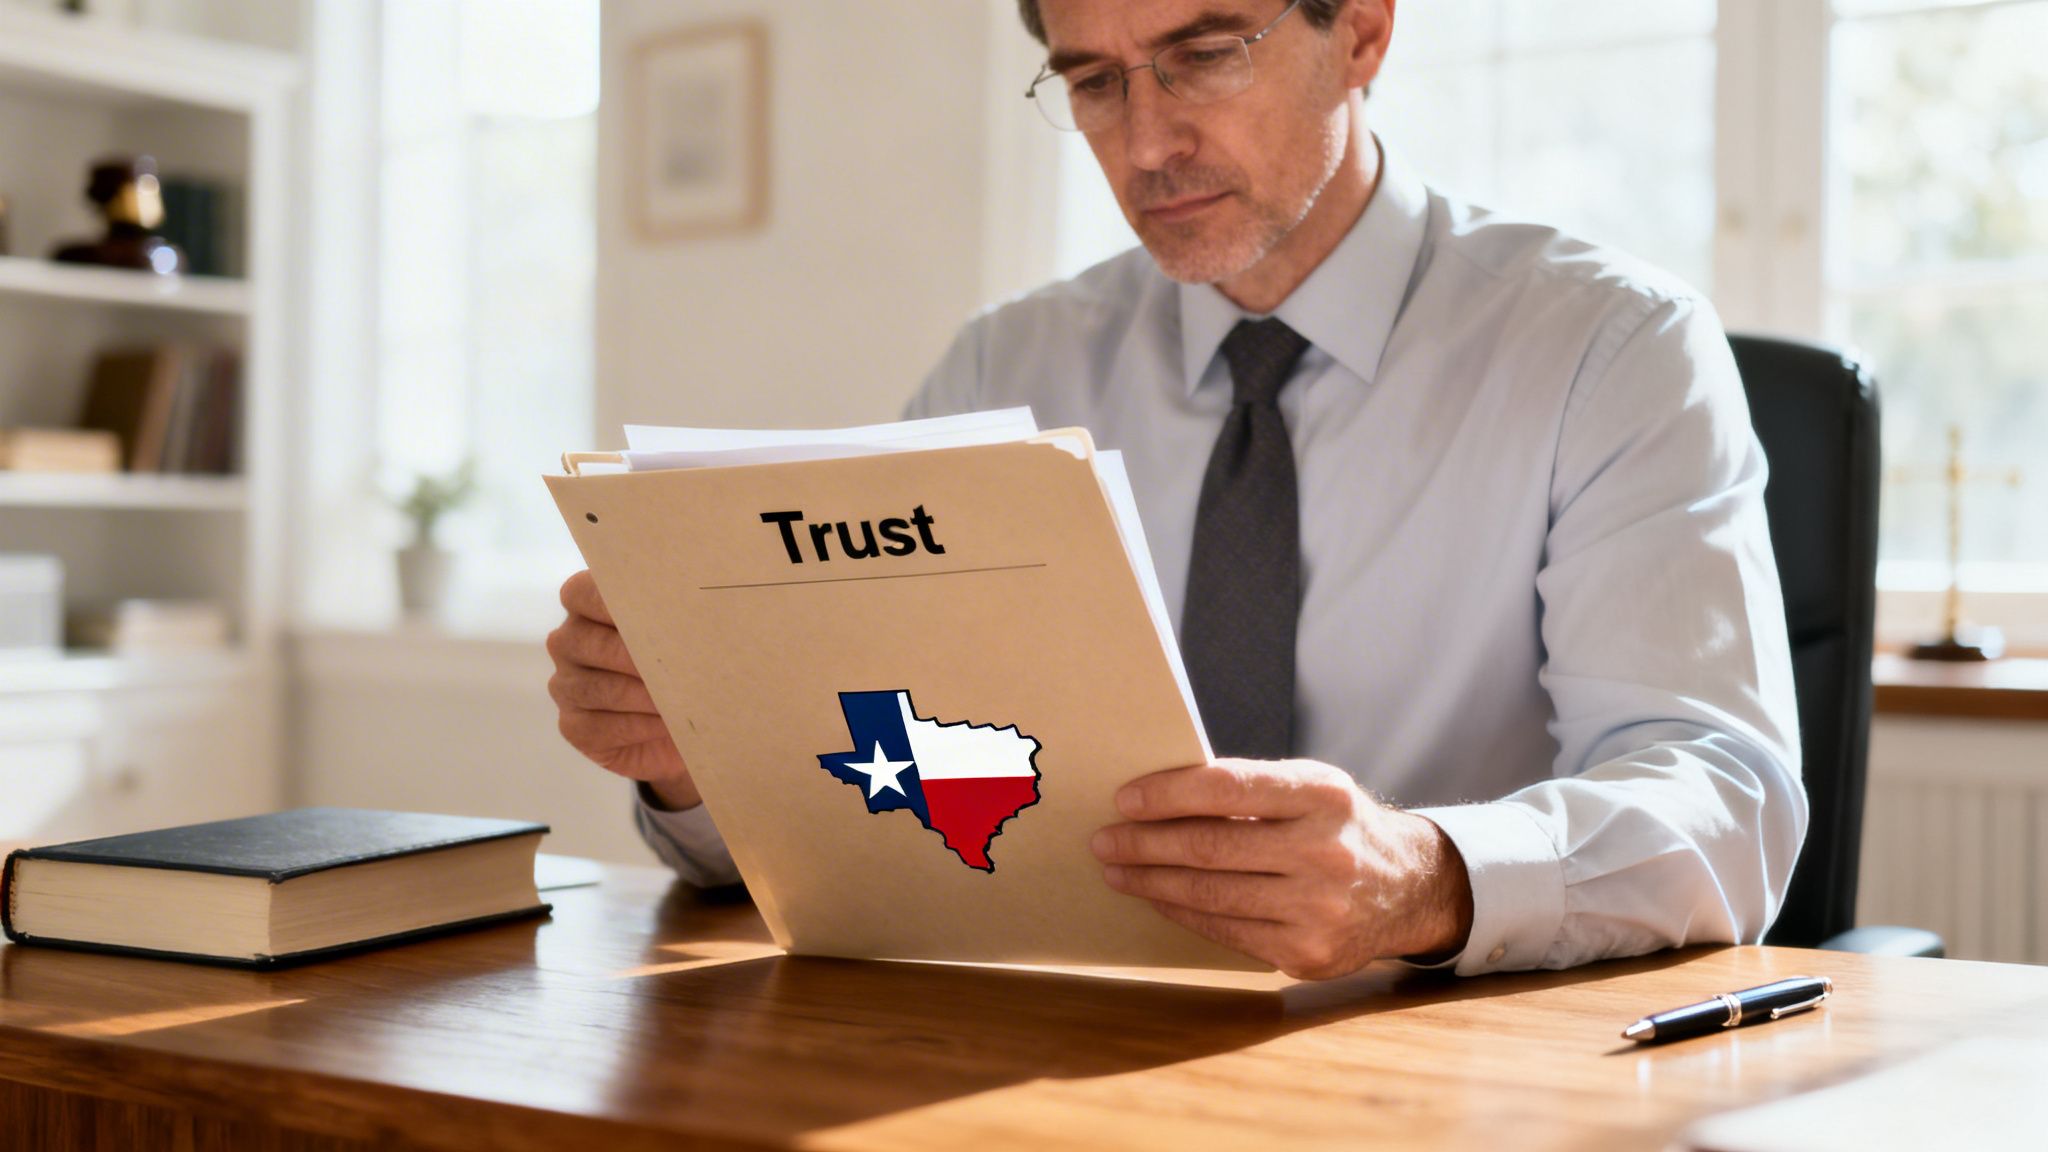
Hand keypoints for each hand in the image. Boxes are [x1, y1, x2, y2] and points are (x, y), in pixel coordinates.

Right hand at [546, 570, 699, 809]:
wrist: (687, 721)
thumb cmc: (685, 661)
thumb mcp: (685, 628)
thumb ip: (678, 609)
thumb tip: (699, 598)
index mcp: (588, 607)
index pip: (581, 593)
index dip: (611, 601)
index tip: (656, 611)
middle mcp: (570, 642)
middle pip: (586, 641)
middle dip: (635, 654)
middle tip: (677, 663)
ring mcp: (567, 685)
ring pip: (595, 688)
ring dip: (642, 695)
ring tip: (681, 699)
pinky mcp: (574, 726)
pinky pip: (598, 726)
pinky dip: (638, 726)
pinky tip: (667, 724)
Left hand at [1090, 759, 1473, 978]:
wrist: (1409, 889)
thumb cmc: (1341, 826)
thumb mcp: (1313, 788)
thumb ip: (1250, 790)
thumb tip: (1159, 797)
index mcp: (1324, 795)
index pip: (1227, 787)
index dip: (1168, 793)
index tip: (1124, 799)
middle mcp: (1325, 851)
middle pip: (1211, 847)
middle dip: (1145, 843)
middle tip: (1105, 839)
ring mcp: (1318, 908)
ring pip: (1211, 895)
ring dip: (1152, 882)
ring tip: (1118, 870)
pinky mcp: (1307, 953)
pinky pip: (1226, 931)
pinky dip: (1183, 912)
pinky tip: (1158, 897)